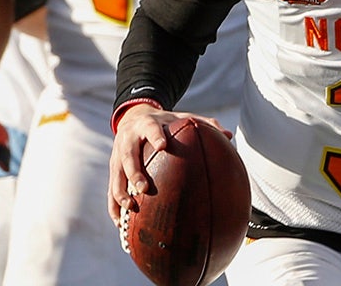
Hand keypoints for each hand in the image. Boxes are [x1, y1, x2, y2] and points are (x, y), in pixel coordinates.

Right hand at [107, 105, 230, 223]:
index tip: (163, 146)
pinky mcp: (114, 170)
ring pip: (116, 176)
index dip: (155, 136)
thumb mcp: (181, 118)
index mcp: (146, 125)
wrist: (133, 118)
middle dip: (134, 172)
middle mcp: (128, 140)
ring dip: (121, 193)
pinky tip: (121, 223)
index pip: (150, 129)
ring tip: (131, 208)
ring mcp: (117, 156)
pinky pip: (112, 190)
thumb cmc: (163, 122)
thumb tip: (229, 135)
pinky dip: (114, 206)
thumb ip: (204, 124)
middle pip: (127, 156)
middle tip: (144, 187)